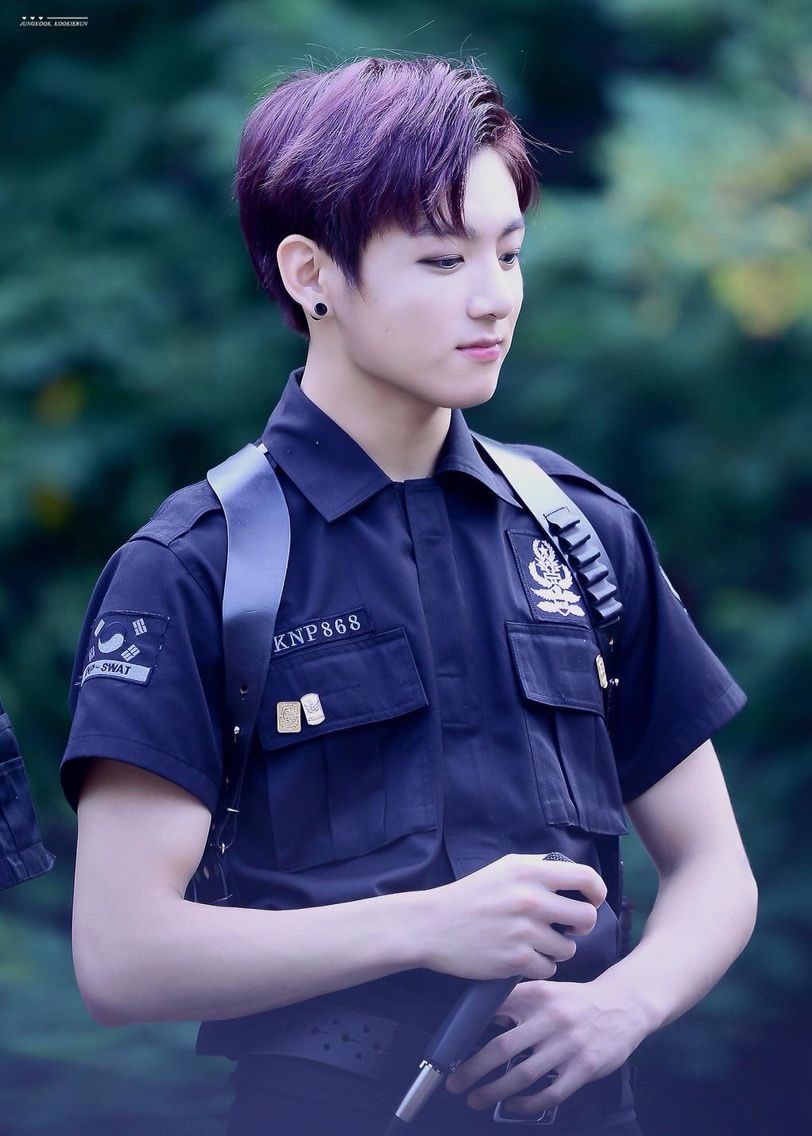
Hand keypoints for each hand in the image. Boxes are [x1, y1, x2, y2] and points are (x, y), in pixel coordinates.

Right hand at [420, 853, 605, 981]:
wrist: (433, 925)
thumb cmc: (471, 895)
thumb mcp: (504, 868)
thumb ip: (539, 868)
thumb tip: (573, 877)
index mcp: (529, 872)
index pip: (585, 877)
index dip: (596, 891)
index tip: (591, 901)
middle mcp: (531, 899)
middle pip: (586, 918)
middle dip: (580, 926)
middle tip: (566, 927)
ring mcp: (524, 931)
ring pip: (569, 948)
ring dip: (558, 948)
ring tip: (537, 943)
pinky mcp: (516, 959)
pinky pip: (549, 968)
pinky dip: (541, 965)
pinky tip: (523, 956)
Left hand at [445, 973, 648, 1114]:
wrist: (623, 1006)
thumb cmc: (577, 1001)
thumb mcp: (547, 990)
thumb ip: (518, 1001)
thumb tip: (482, 1018)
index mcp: (537, 995)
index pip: (496, 1010)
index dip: (472, 1030)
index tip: (453, 1048)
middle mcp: (550, 1019)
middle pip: (503, 1047)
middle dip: (474, 1068)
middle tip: (455, 1083)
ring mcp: (568, 1045)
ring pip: (524, 1075)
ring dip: (495, 1091)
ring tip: (476, 1099)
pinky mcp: (584, 1068)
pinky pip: (551, 1093)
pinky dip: (528, 1104)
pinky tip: (514, 1106)